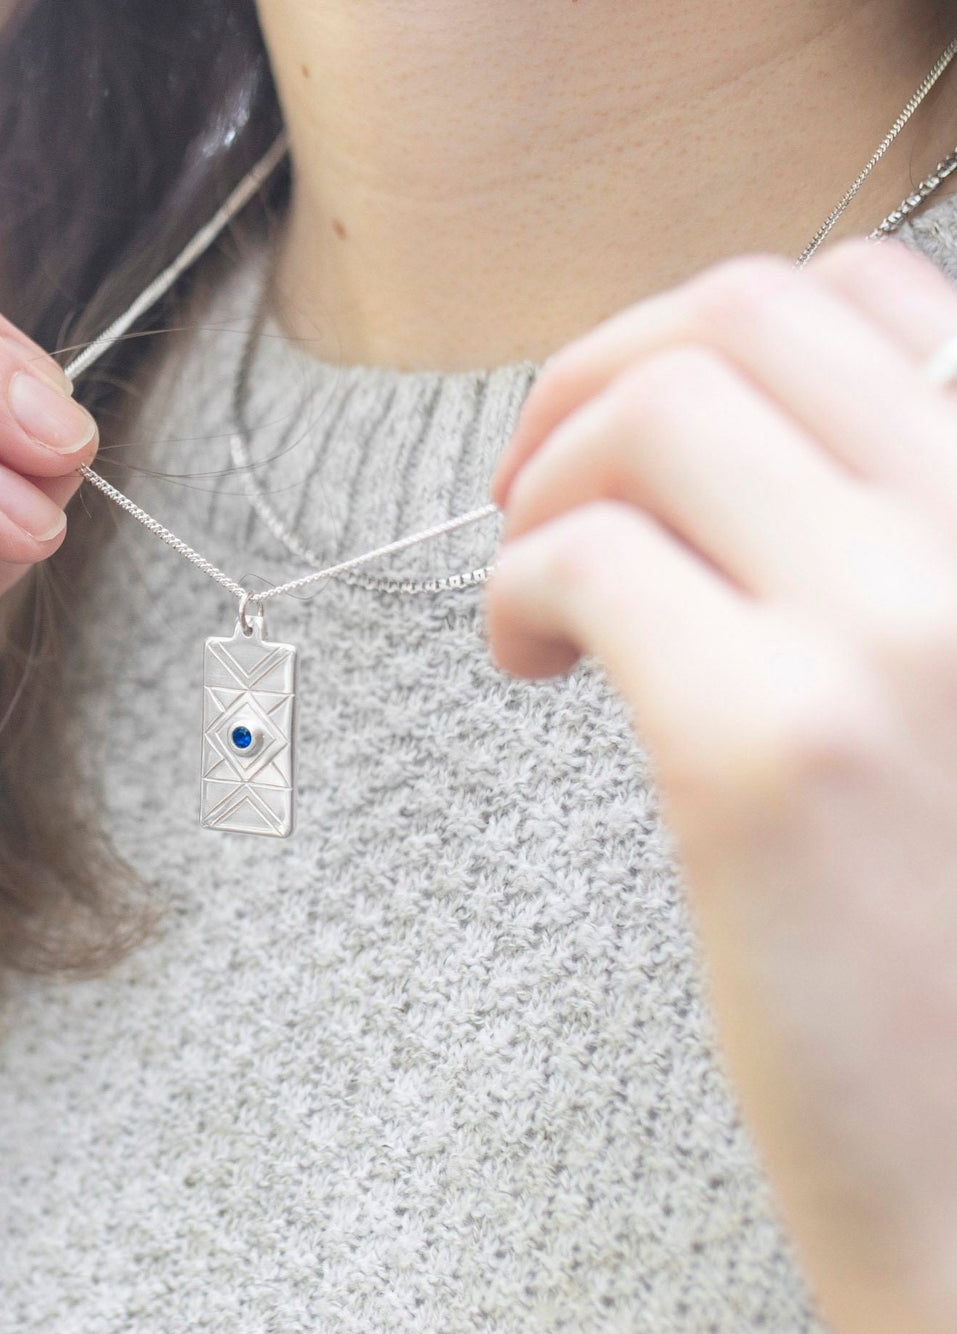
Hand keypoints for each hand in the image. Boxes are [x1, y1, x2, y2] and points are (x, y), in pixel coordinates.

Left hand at [484, 235, 956, 1333]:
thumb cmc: (949, 936)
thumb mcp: (954, 685)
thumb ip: (884, 557)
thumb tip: (714, 456)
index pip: (867, 297)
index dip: (702, 337)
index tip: (627, 437)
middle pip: (738, 317)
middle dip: (591, 378)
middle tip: (529, 490)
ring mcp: (898, 634)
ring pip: (652, 413)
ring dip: (546, 479)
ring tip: (534, 595)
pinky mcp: (770, 751)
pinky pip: (585, 558)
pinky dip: (519, 584)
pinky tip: (528, 663)